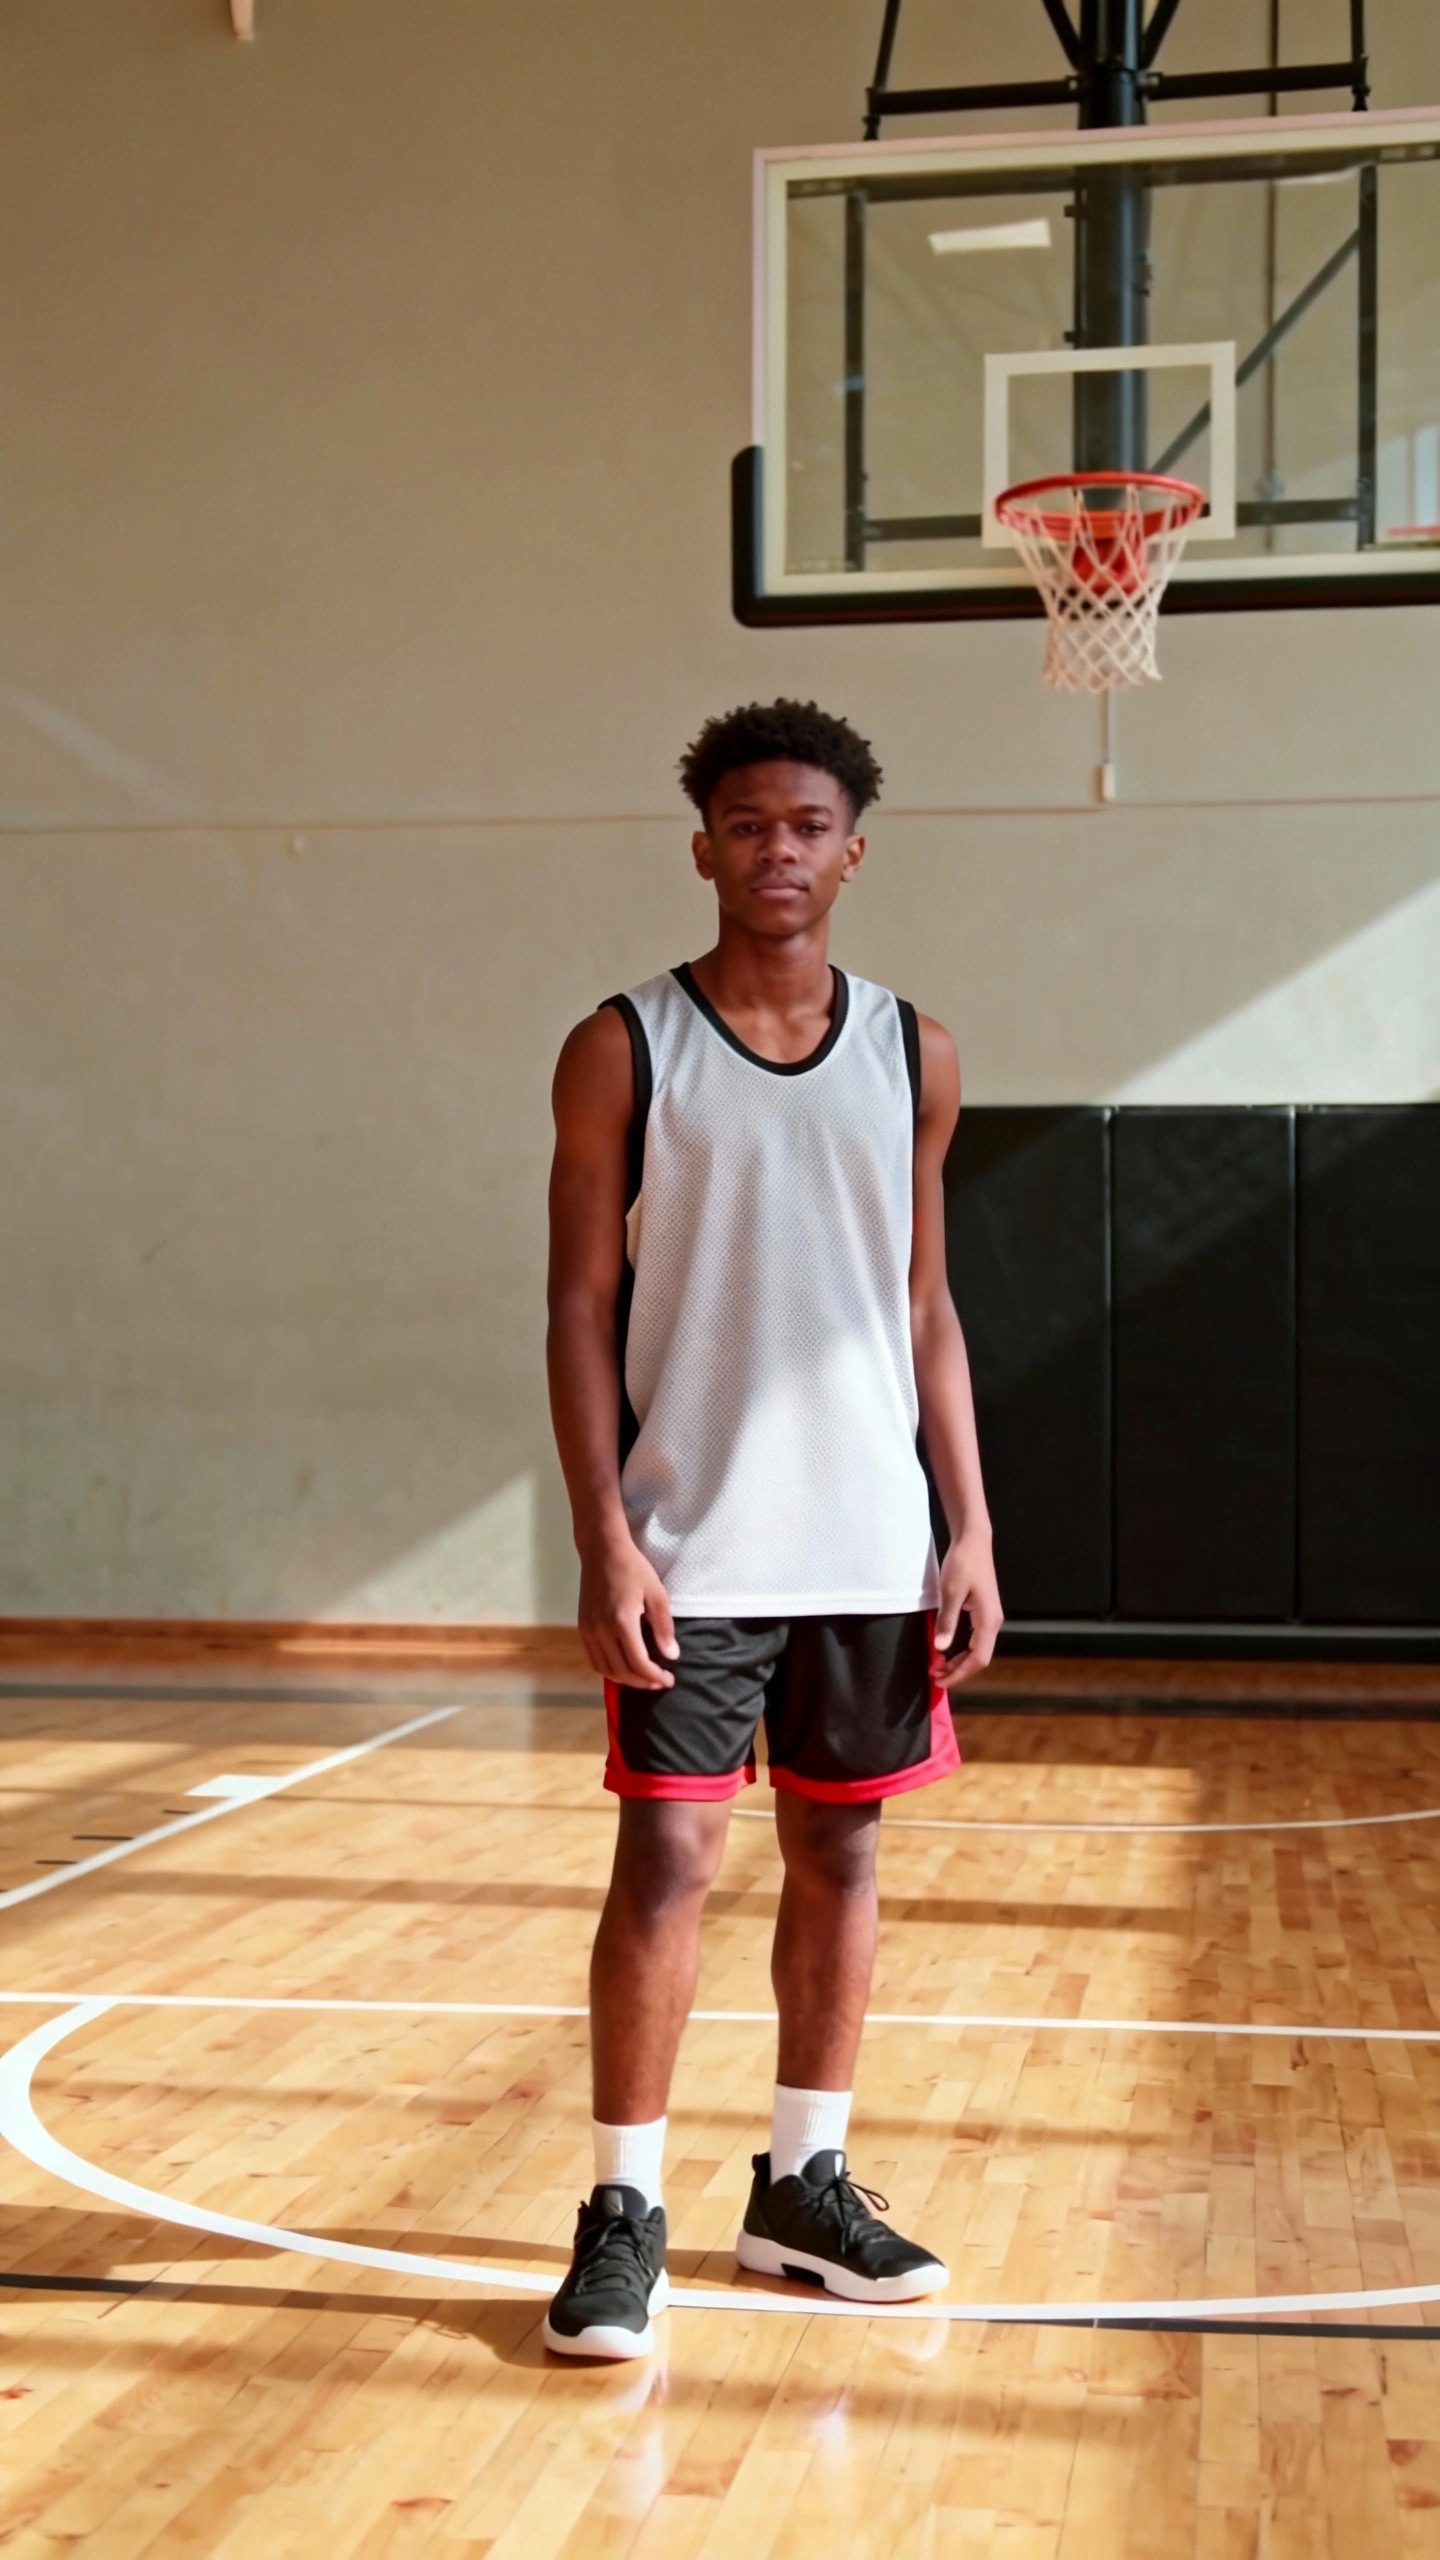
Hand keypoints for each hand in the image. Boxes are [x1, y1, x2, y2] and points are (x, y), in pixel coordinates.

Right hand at [578, 1530, 679, 1690]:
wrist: (602, 1551)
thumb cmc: (633, 1569)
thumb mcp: (657, 1594)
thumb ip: (664, 1627)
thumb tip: (671, 1656)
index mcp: (622, 1622)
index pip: (638, 1663)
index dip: (654, 1677)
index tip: (668, 1679)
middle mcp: (601, 1631)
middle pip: (621, 1671)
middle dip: (642, 1682)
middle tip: (659, 1681)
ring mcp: (588, 1630)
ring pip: (604, 1669)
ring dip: (624, 1679)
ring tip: (642, 1677)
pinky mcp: (582, 1627)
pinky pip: (594, 1658)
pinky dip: (609, 1669)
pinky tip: (623, 1666)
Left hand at [933, 1530, 1002, 1687]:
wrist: (973, 1540)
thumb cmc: (963, 1563)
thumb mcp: (950, 1593)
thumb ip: (947, 1621)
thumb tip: (941, 1648)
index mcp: (988, 1620)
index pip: (978, 1659)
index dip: (959, 1673)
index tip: (940, 1680)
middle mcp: (993, 1621)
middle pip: (980, 1658)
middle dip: (959, 1670)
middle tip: (936, 1675)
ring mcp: (990, 1617)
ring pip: (978, 1649)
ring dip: (960, 1661)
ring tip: (939, 1666)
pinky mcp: (983, 1611)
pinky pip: (975, 1638)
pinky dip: (962, 1649)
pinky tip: (947, 1650)